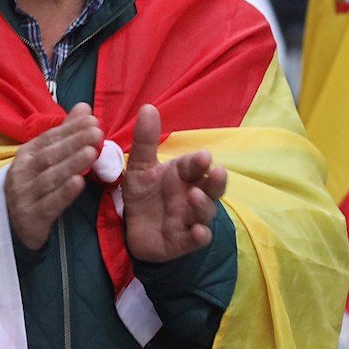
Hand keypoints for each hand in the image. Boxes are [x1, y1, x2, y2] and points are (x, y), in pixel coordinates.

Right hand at [5, 104, 103, 251]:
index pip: (49, 138)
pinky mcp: (31, 217)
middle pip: (49, 156)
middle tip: (97, 133)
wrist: (12, 225)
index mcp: (27, 155)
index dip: (70, 129)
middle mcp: (22, 173)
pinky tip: (79, 183)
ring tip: (91, 153)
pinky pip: (49, 204)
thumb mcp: (46, 158)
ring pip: (49, 178)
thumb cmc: (35, 186)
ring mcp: (24, 195)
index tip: (92, 120)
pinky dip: (63, 193)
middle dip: (74, 143)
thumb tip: (85, 108)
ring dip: (71, 164)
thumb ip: (66, 133)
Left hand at [119, 104, 227, 263]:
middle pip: (211, 188)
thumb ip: (145, 140)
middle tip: (216, 171)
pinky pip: (195, 240)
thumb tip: (148, 106)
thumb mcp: (140, 166)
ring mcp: (189, 219)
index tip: (202, 156)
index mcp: (184, 176)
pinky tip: (198, 232)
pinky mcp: (182, 241)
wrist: (132, 229)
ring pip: (204, 212)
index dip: (198, 162)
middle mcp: (191, 196)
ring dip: (203, 205)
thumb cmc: (144, 194)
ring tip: (195, 195)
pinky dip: (199, 236)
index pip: (195, 166)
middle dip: (216, 181)